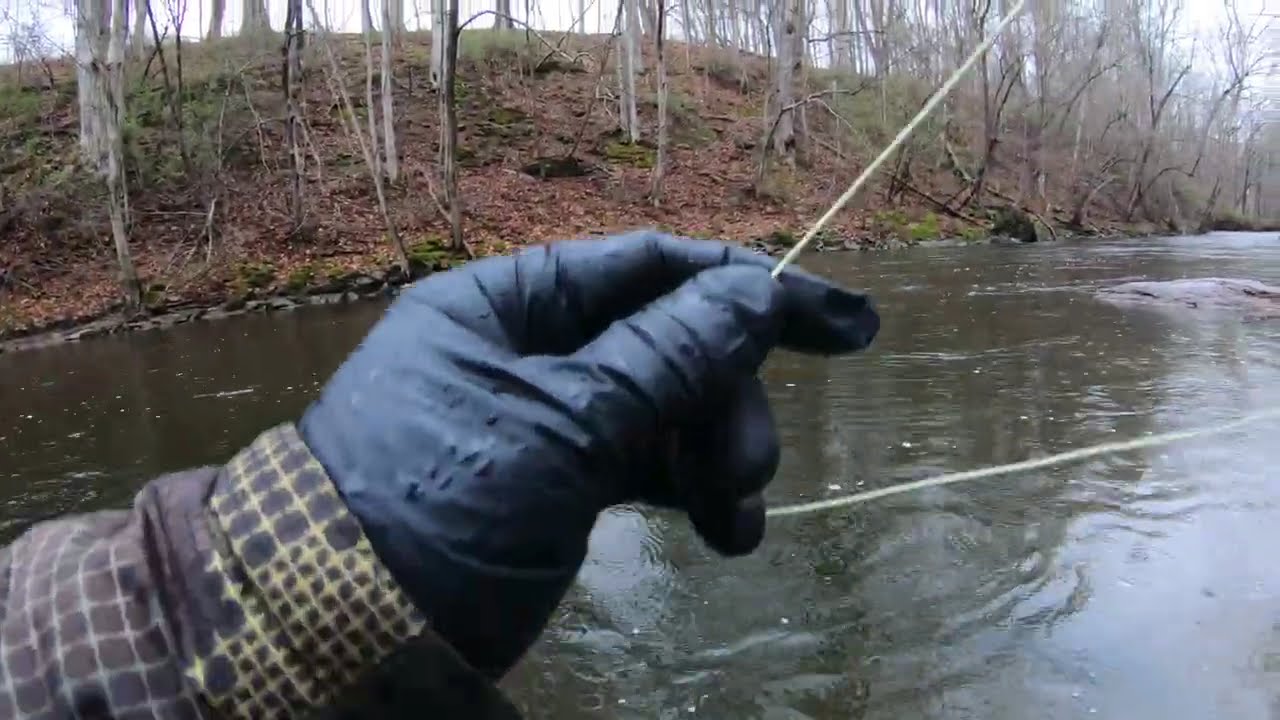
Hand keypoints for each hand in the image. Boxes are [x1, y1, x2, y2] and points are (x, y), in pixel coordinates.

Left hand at [298, 231, 879, 676]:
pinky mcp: (548, 481)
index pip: (646, 267)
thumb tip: (754, 293)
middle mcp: (523, 348)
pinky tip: (724, 532)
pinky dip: (682, 492)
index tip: (840, 321)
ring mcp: (538, 417)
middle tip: (753, 469)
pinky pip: (636, 464)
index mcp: (504, 303)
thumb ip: (666, 358)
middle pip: (663, 343)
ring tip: (739, 520)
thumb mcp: (563, 428)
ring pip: (659, 410)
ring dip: (712, 457)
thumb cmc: (442, 507)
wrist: (339, 635)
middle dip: (724, 401)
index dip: (744, 287)